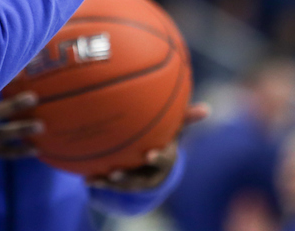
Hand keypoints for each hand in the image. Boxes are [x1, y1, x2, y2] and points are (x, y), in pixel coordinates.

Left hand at [86, 103, 208, 192]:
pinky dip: (99, 182)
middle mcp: (151, 174)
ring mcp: (137, 181)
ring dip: (110, 183)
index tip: (148, 154)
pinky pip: (111, 186)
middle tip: (115, 173)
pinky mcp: (124, 185)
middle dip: (128, 178)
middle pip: (140, 180)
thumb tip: (208, 109)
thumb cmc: (165, 138)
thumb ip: (186, 118)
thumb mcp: (174, 129)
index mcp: (164, 160)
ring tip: (98, 178)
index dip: (156, 159)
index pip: (163, 161)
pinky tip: (87, 179)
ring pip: (124, 186)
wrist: (155, 162)